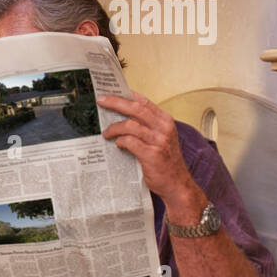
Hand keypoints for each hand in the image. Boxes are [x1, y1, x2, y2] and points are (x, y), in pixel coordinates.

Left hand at [97, 92, 199, 212]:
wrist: (177, 184)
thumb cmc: (165, 161)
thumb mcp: (160, 138)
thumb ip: (146, 127)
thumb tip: (122, 117)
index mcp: (165, 121)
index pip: (144, 101)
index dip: (126, 95)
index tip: (110, 92)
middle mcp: (163, 127)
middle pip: (135, 108)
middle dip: (115, 102)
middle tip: (100, 101)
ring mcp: (158, 140)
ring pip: (130, 125)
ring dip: (114, 128)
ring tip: (106, 133)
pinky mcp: (152, 154)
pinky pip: (129, 141)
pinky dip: (120, 141)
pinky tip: (117, 145)